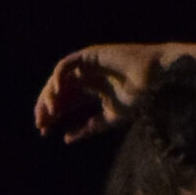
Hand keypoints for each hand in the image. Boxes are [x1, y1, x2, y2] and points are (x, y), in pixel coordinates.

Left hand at [34, 44, 159, 142]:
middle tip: (41, 124)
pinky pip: (66, 65)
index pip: (64, 103)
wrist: (154, 81)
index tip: (44, 131)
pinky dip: (58, 78)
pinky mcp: (89, 55)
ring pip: (58, 79)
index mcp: (91, 91)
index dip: (53, 116)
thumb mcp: (109, 119)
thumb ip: (89, 128)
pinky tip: (57, 93)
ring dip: (49, 95)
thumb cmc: (139, 100)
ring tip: (49, 112)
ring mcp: (86, 65)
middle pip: (58, 92)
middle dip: (47, 108)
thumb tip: (66, 139)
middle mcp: (85, 77)